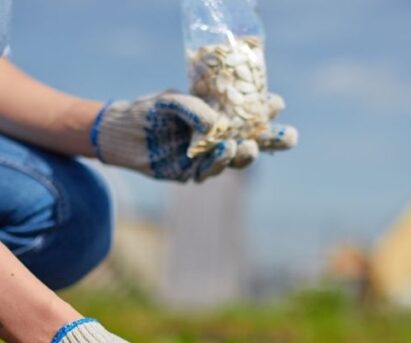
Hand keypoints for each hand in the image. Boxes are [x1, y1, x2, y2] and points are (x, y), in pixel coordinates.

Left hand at [89, 91, 297, 181]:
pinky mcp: (190, 174)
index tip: (277, 103)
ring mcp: (205, 158)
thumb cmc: (148, 111)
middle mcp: (217, 139)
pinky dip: (217, 161)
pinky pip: (208, 170)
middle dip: (273, 140)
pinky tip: (224, 151)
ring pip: (233, 160)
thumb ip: (193, 109)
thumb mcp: (171, 101)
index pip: (249, 115)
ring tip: (249, 145)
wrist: (121, 133)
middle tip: (289, 136)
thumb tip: (215, 125)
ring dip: (244, 153)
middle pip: (252, 142)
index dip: (266, 110)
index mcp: (218, 117)